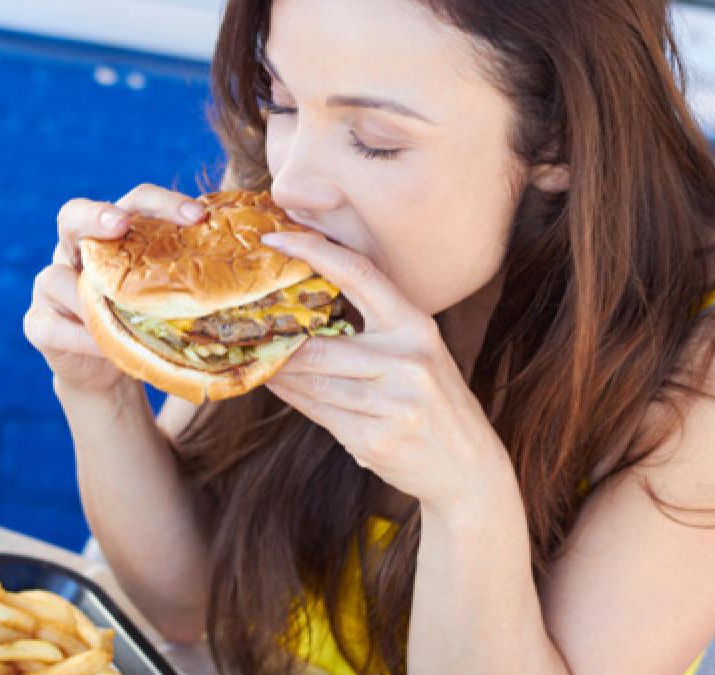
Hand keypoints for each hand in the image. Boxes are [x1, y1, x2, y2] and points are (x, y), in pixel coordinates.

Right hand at [24, 184, 207, 394]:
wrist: (107, 370)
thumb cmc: (145, 323)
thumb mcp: (169, 298)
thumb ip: (194, 278)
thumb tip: (264, 265)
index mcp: (113, 236)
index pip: (133, 203)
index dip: (161, 203)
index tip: (197, 216)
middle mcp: (75, 250)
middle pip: (72, 215)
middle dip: (94, 216)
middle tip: (118, 224)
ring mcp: (50, 286)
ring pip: (55, 278)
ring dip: (88, 296)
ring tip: (119, 315)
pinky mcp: (38, 325)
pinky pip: (52, 326)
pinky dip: (80, 337)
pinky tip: (104, 347)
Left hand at [261, 231, 507, 508]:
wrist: (468, 468)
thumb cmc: (433, 403)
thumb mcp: (417, 354)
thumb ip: (373, 330)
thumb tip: (304, 310)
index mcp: (417, 327)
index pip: (360, 274)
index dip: (314, 251)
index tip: (275, 237)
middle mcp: (408, 361)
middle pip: (320, 344)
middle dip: (279, 340)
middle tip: (246, 324)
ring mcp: (393, 404)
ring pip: (313, 382)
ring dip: (278, 372)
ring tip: (255, 358)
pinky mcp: (375, 439)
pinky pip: (318, 412)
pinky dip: (292, 398)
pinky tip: (276, 385)